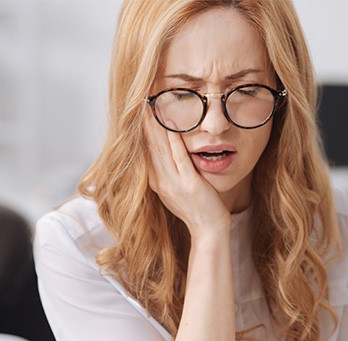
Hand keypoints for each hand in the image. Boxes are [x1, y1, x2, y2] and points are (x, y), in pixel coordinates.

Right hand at [142, 108, 230, 237]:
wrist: (208, 231)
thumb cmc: (198, 211)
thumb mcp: (178, 191)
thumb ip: (170, 175)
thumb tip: (167, 158)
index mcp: (158, 183)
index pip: (146, 153)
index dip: (141, 132)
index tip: (139, 113)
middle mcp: (162, 182)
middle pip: (150, 148)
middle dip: (145, 124)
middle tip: (140, 102)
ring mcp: (175, 184)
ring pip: (162, 150)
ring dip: (156, 128)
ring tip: (150, 107)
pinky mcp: (190, 185)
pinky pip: (180, 159)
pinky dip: (175, 141)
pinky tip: (172, 126)